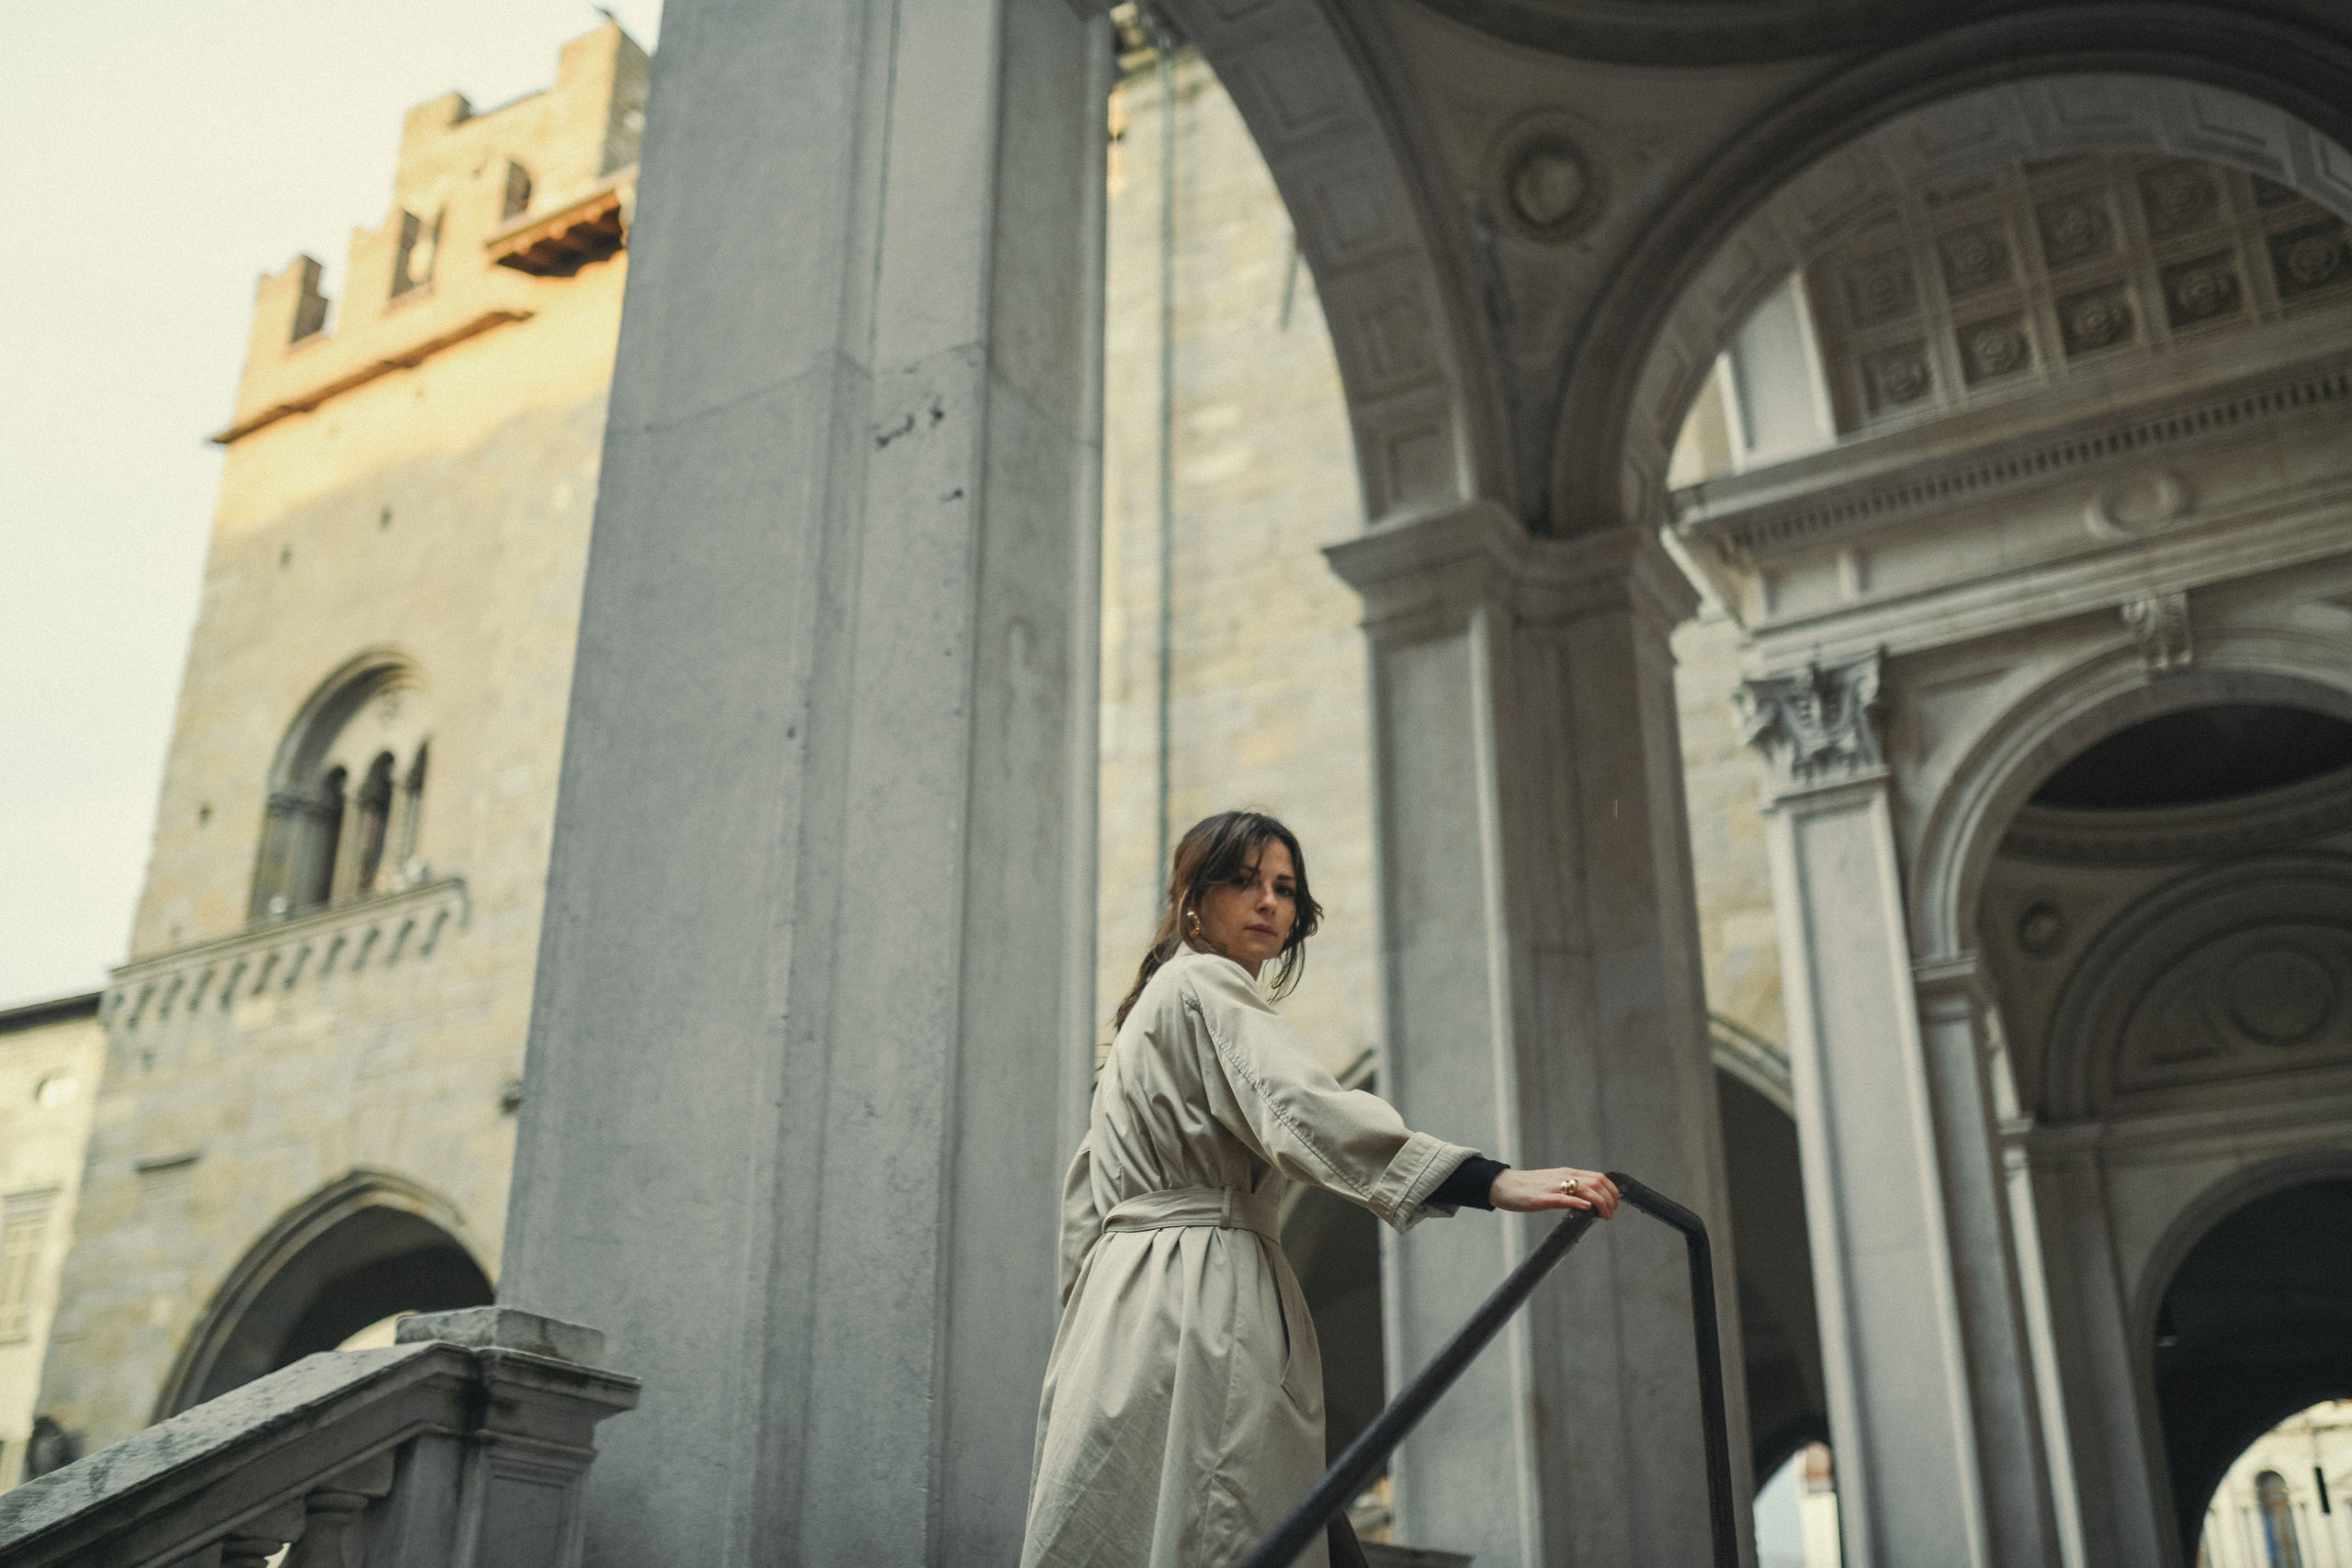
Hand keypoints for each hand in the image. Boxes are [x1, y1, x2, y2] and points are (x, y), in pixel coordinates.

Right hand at [1490, 1167, 1619, 1218]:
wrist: (1503, 1185)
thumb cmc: (1528, 1188)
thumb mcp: (1553, 1184)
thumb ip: (1570, 1189)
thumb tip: (1588, 1202)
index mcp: (1567, 1173)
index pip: (1599, 1177)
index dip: (1612, 1191)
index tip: (1614, 1204)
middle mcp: (1563, 1177)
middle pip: (1597, 1182)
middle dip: (1610, 1199)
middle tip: (1610, 1214)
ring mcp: (1553, 1187)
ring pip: (1586, 1189)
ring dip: (1600, 1203)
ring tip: (1604, 1216)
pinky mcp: (1542, 1198)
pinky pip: (1564, 1198)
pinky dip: (1579, 1202)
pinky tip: (1587, 1208)